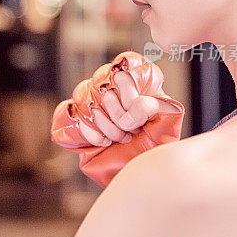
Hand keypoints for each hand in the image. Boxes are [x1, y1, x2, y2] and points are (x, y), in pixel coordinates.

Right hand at [51, 50, 184, 187]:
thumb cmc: (157, 145)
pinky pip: (68, 113)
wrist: (141, 173)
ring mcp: (93, 102)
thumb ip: (154, 104)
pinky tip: (102, 142)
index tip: (138, 111)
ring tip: (119, 138)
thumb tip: (128, 113)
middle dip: (118, 110)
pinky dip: (87, 130)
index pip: (126, 63)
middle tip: (131, 131)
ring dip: (104, 122)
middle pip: (103, 78)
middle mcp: (113, 87)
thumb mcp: (168, 122)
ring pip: (85, 95)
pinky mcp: (76, 121)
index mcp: (138, 80)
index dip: (129, 86)